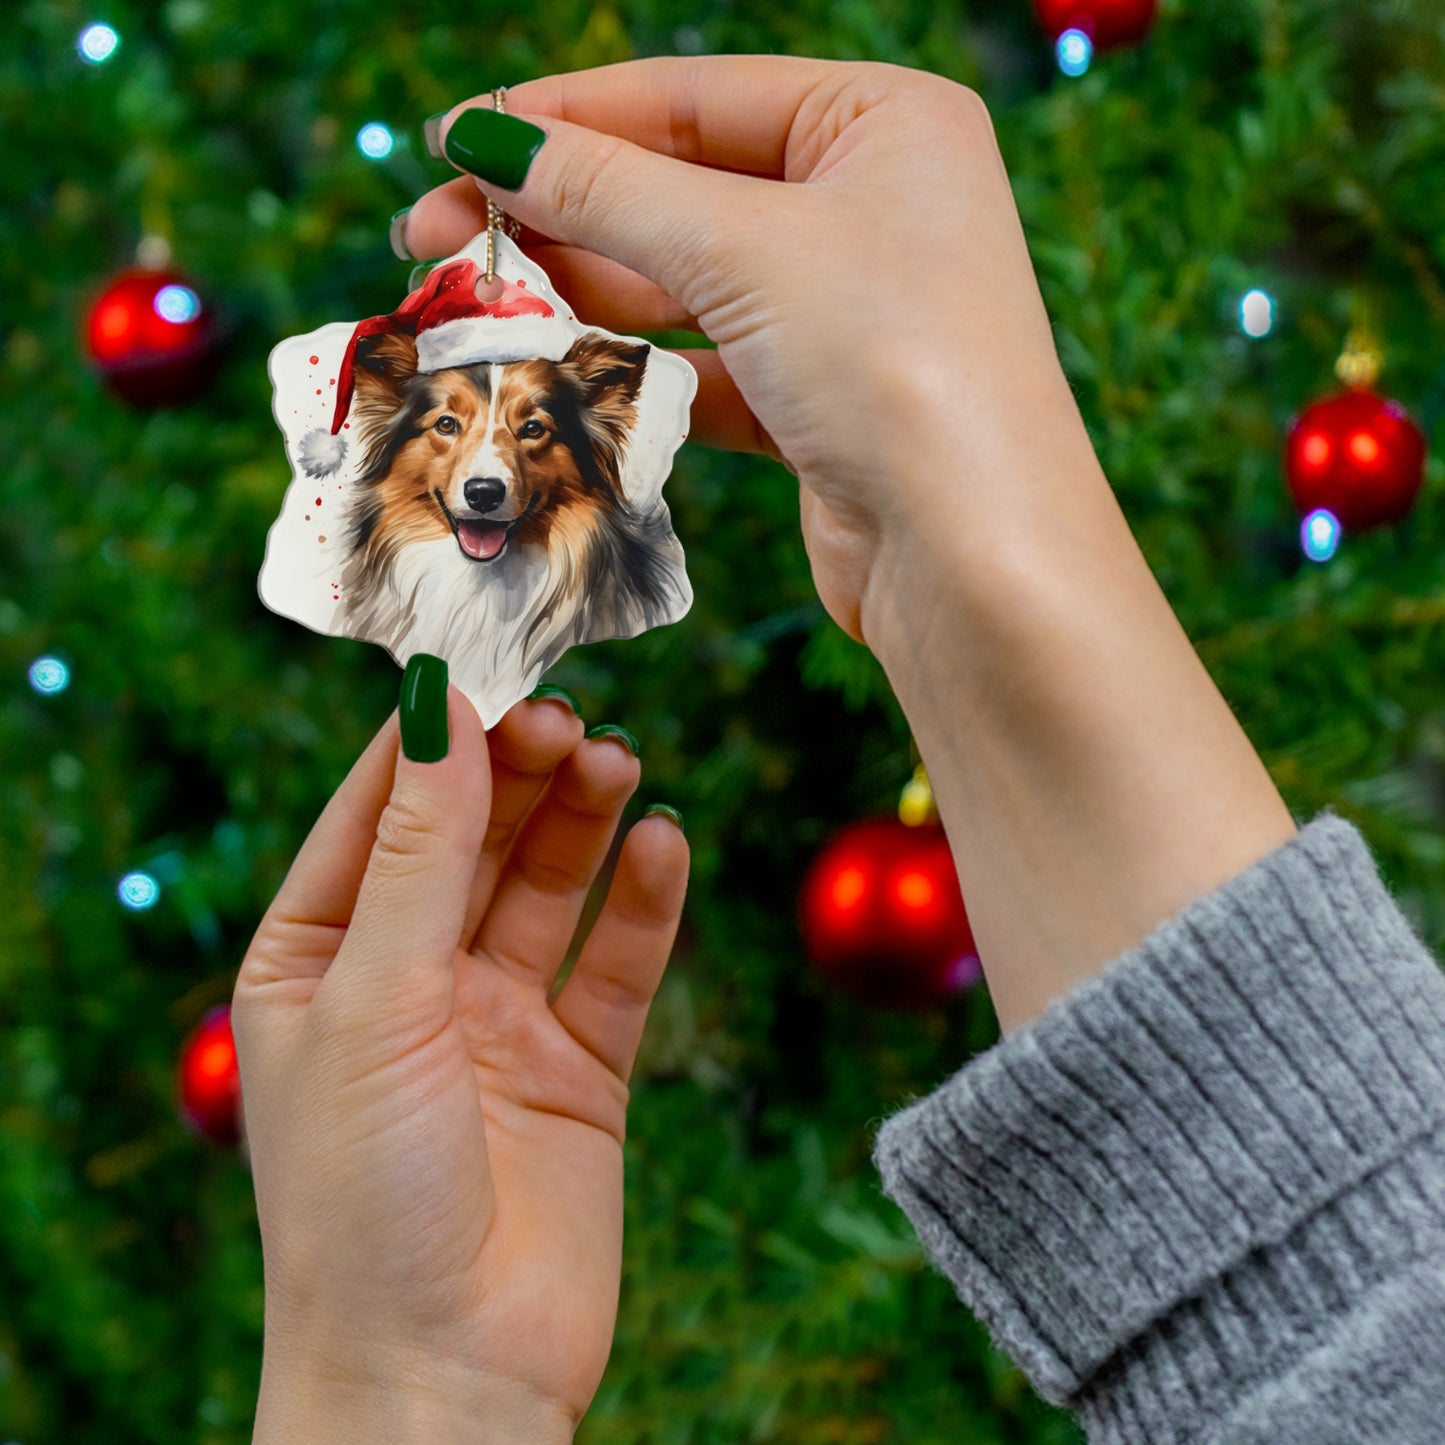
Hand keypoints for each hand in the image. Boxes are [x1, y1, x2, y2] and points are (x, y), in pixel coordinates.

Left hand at [232, 691, 687, 1441]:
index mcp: (317, 960)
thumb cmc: (362, 1200)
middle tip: (571, 720)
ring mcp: (497, 1023)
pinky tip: (665, 843)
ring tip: (620, 762)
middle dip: (519, 774)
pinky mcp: (579, 1069)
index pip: (376, 812)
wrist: (445, 1378)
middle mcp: (408, 981)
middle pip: (472, 838)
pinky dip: (644, 902)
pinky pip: (617, 963)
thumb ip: (417, 853)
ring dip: (584, 821)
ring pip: (549, 886)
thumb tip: (438, 709)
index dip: (432, 740)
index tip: (490, 670)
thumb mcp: (374, 1001)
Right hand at [402, 57, 1092, 645]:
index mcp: (882, 122)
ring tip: (474, 306)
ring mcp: (845, 309)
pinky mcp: (818, 403)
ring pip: (683, 284)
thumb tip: (487, 139)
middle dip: (554, 214)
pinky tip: (553, 371)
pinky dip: (632, 371)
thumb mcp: (744, 248)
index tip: (454, 141)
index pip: (691, 98)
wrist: (973, 557)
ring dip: (579, 294)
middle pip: (677, 190)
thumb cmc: (895, 364)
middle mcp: (870, 206)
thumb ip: (609, 189)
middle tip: (431, 239)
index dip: (564, 118)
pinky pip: (704, 366)